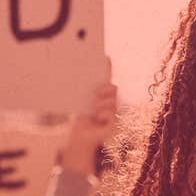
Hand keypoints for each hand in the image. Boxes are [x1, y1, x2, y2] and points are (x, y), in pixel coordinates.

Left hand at [60, 58, 116, 176]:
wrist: (81, 137)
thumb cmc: (82, 121)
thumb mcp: (84, 105)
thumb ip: (89, 98)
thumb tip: (87, 91)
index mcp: (102, 96)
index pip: (106, 80)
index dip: (107, 68)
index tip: (106, 58)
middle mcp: (110, 103)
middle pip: (113, 88)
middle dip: (105, 90)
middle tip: (96, 95)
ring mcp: (114, 112)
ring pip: (112, 101)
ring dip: (102, 104)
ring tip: (95, 111)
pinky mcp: (115, 123)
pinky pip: (112, 112)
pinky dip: (104, 114)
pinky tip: (99, 118)